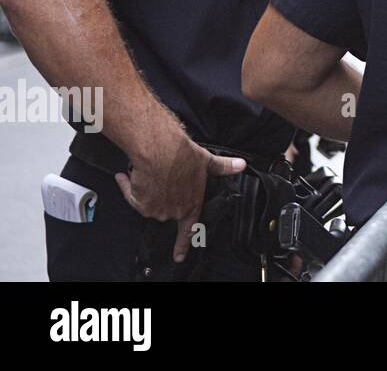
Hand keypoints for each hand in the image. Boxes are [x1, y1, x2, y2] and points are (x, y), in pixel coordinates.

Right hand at [116, 133, 245, 262]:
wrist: (160, 150)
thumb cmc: (183, 156)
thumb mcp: (207, 161)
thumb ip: (223, 167)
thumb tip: (240, 165)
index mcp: (191, 205)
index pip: (189, 230)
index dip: (183, 246)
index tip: (178, 257)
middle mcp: (173, 211)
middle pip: (167, 209)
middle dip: (165, 194)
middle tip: (166, 176)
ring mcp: (155, 209)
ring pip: (149, 202)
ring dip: (149, 189)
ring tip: (155, 170)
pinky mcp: (138, 202)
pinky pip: (131, 195)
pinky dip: (127, 185)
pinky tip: (126, 176)